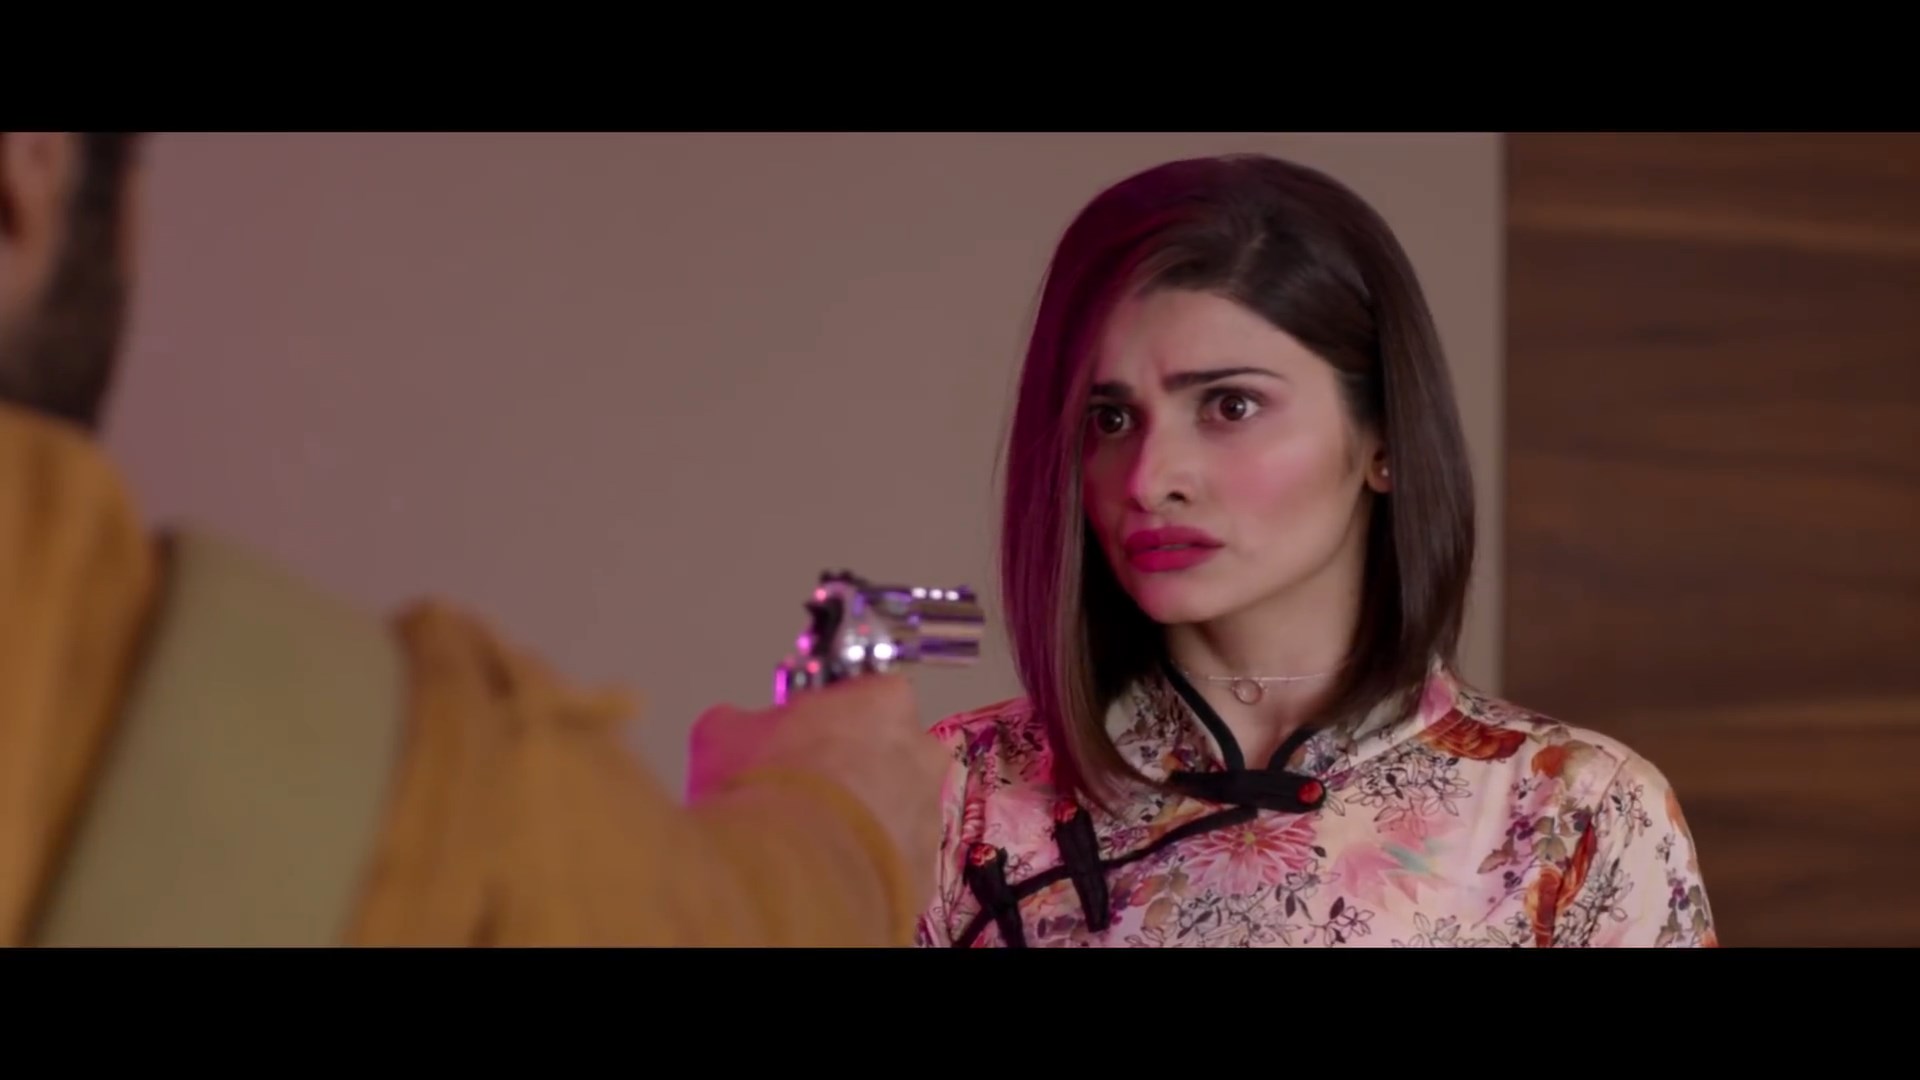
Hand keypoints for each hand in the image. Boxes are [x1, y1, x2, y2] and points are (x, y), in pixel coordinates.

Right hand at [686, 674, 945, 869]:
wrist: (793, 874)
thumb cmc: (768, 790)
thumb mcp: (723, 737)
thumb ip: (741, 723)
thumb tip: (730, 728)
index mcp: (883, 702)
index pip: (864, 693)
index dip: (825, 716)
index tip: (797, 734)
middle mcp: (920, 754)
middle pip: (889, 752)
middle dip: (853, 768)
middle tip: (805, 789)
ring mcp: (928, 815)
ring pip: (897, 810)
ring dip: (863, 819)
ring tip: (814, 838)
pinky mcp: (923, 872)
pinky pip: (895, 863)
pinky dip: (867, 866)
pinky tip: (828, 872)